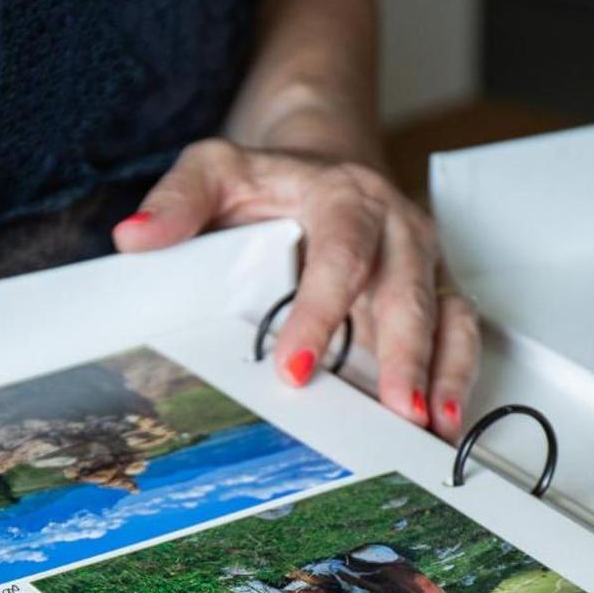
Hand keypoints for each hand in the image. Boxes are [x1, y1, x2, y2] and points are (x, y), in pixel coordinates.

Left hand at [113, 139, 479, 441]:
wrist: (319, 165)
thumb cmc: (269, 180)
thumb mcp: (215, 170)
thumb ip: (178, 200)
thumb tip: (135, 239)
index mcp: (344, 195)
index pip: (341, 254)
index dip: (321, 313)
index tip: (294, 368)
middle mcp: (395, 228)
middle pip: (407, 293)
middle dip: (404, 356)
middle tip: (398, 410)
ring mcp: (421, 263)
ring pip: (447, 315)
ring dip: (443, 373)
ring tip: (432, 426)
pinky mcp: (434, 293)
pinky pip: (457, 334)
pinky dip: (457, 379)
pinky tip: (444, 425)